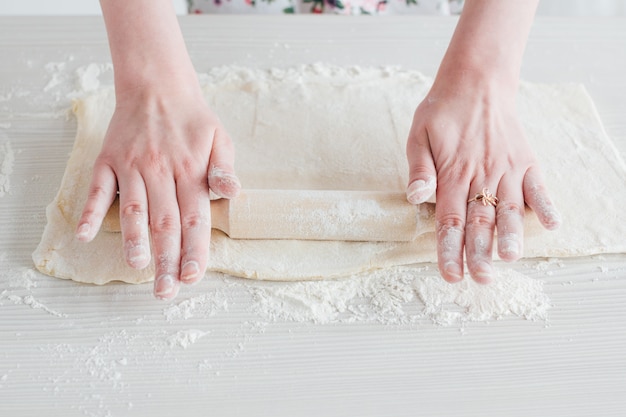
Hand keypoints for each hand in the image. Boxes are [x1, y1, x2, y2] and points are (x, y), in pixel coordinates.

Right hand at [75, 86, 239, 298]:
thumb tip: (232, 193)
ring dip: (134, 240)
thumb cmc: (193, 118)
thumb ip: (224, 169)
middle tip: (165, 291)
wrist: (157, 84)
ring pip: (133, 208)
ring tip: (138, 268)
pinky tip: (87, 236)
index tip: (193, 276)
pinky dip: (92, 211)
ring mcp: (132, 166)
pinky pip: (98, 188)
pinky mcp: (109, 160)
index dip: (194, 250)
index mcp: (191, 171)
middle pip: (164, 222)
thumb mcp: (220, 139)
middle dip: (167, 260)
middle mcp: (161, 171)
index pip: (194, 218)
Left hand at [406, 72, 560, 283]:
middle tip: (481, 278)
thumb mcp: (419, 135)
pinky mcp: (525, 161)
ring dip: (511, 235)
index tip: (451, 274)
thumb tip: (415, 197)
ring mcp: (507, 169)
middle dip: (479, 253)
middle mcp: (481, 175)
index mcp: (452, 173)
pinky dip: (545, 205)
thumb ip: (419, 169)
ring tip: (512, 257)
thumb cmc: (443, 112)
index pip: (450, 220)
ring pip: (509, 209)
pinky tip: (551, 225)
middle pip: (480, 221)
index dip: (449, 250)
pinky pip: (538, 187)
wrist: (477, 82)